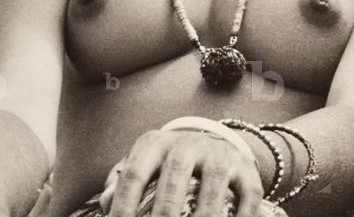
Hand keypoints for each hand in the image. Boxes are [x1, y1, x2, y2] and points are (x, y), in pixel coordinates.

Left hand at [100, 128, 264, 216]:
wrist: (213, 145)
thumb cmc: (166, 166)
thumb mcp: (143, 165)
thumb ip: (120, 183)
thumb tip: (107, 202)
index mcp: (156, 144)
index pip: (135, 174)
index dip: (124, 205)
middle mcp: (189, 143)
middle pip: (175, 175)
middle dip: (165, 211)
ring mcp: (220, 153)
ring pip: (213, 182)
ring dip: (204, 215)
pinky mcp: (245, 167)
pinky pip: (247, 193)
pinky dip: (242, 215)